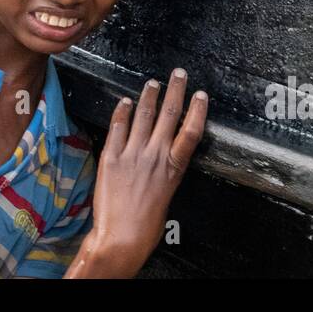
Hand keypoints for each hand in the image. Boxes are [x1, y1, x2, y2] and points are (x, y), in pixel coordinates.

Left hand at [69, 69, 207, 277]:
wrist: (121, 237)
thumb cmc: (146, 224)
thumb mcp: (167, 194)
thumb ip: (166, 171)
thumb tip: (165, 158)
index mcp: (173, 168)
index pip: (191, 131)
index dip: (197, 110)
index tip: (201, 95)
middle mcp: (155, 156)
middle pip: (169, 115)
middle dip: (175, 91)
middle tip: (178, 74)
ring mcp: (132, 154)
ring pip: (144, 116)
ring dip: (150, 96)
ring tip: (153, 83)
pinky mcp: (112, 156)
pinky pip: (118, 127)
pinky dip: (122, 111)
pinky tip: (125, 102)